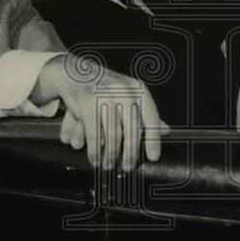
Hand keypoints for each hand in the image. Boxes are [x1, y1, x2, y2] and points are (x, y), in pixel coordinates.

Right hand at [35, 56, 166, 170]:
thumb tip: (166, 131)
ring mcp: (105, 95)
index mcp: (137, 88)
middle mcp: (123, 89)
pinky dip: (95, 151)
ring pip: (113, 135)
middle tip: (127, 167)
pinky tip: (95, 158)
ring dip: (110, 155)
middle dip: (130, 153)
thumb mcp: (127, 96)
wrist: (73, 73)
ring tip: (108, 165)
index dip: (153, 139)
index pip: (151, 116)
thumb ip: (145, 114)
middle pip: (132, 129)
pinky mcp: (87, 102)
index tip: (153, 157)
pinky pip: (94, 134)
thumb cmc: (103, 88)